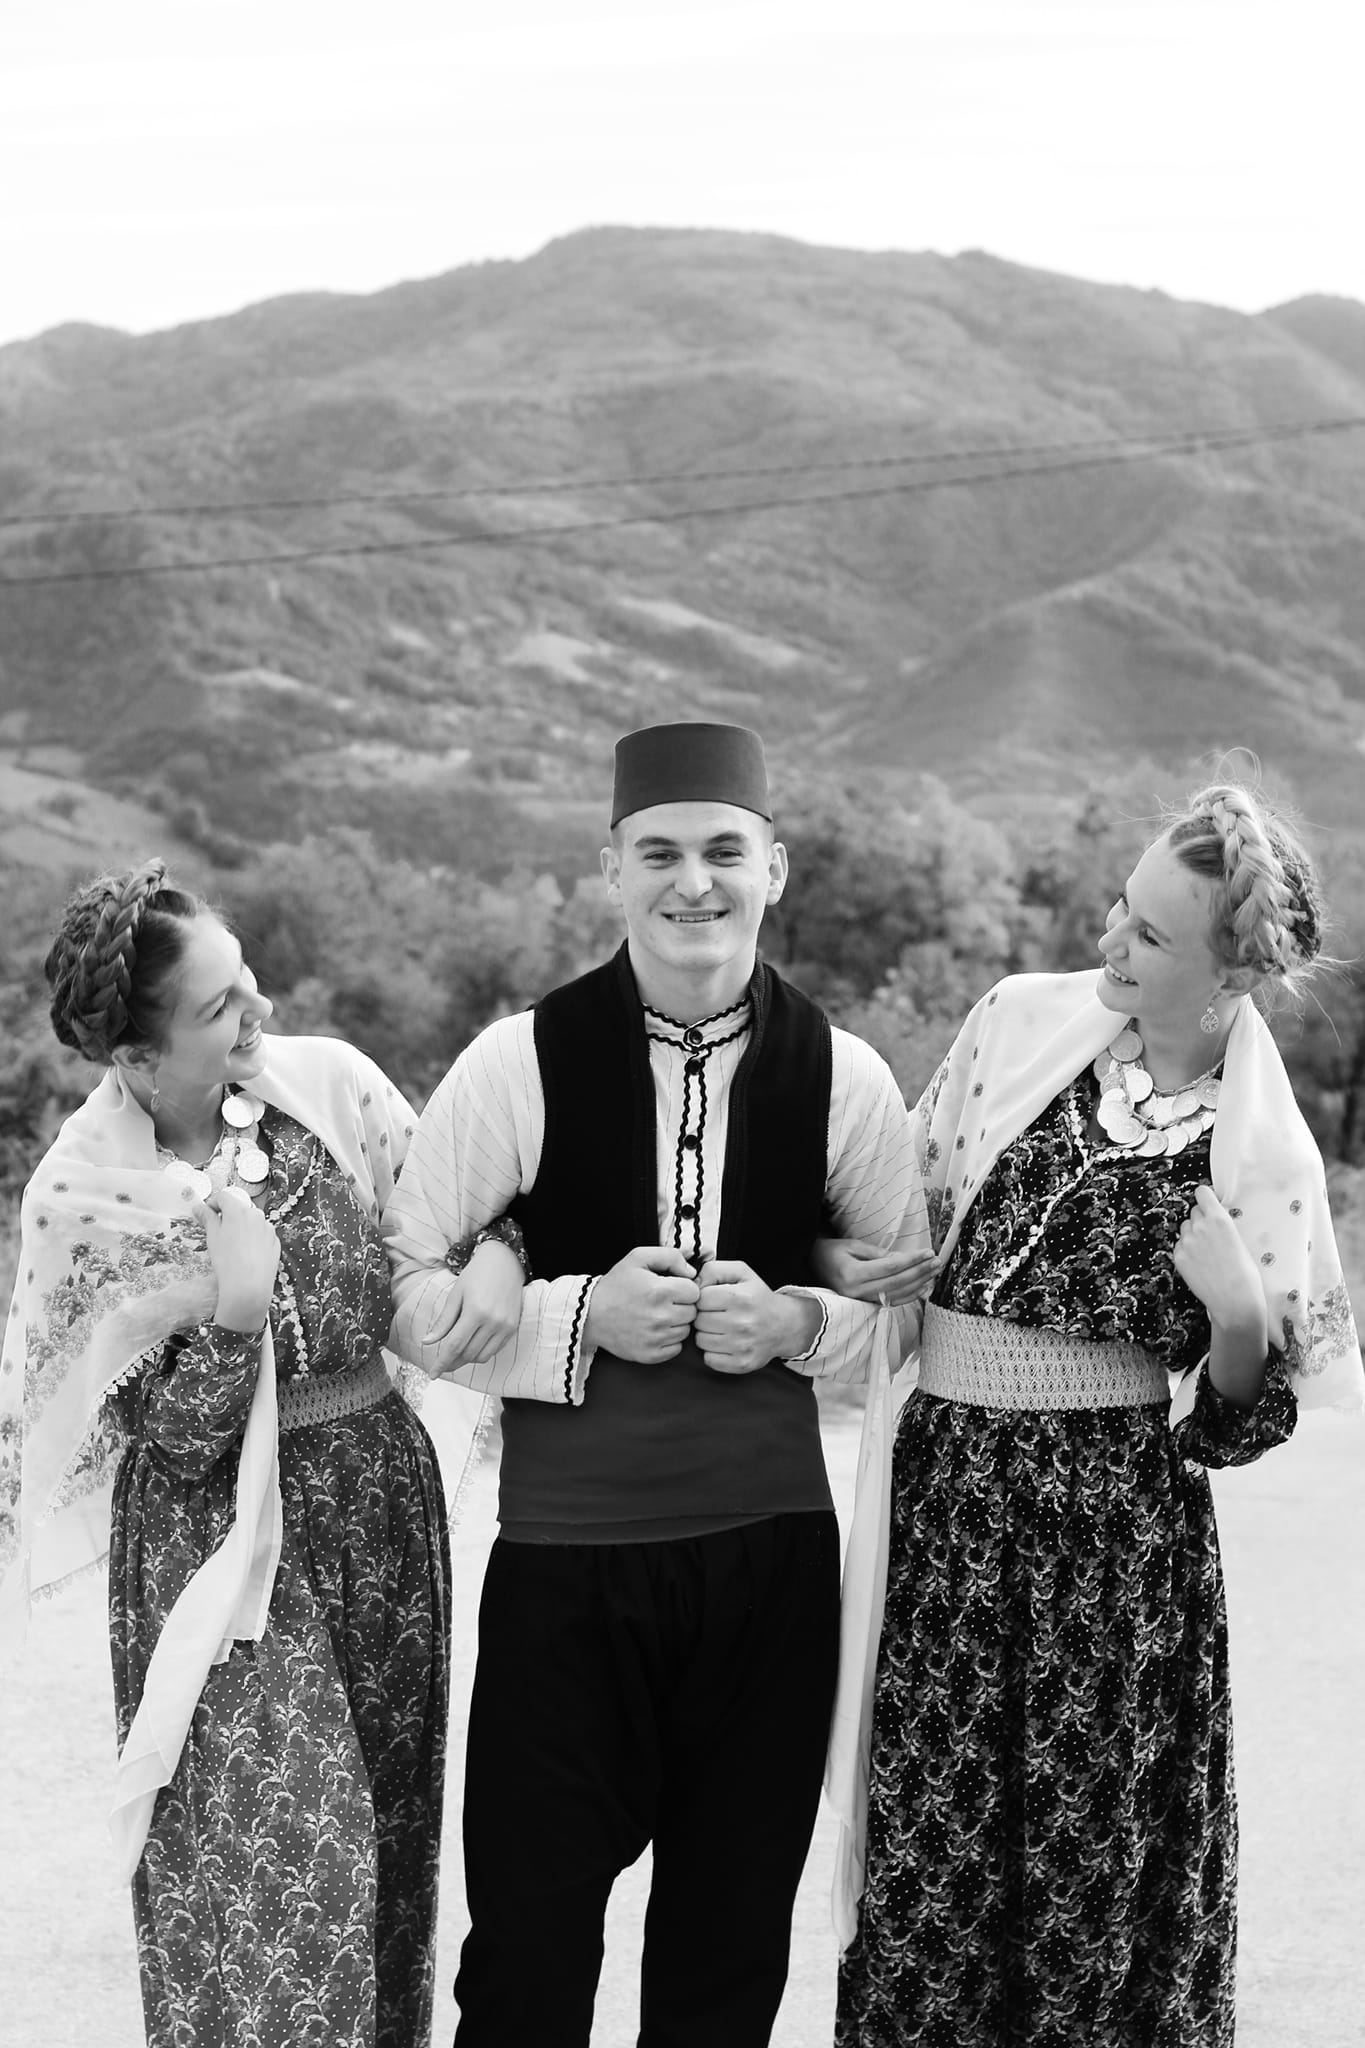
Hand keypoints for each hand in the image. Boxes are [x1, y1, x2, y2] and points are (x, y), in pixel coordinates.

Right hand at [201, 1185, 279, 1331]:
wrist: (249, 1286)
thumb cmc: (227, 1261)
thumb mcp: (212, 1237)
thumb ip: (207, 1218)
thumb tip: (199, 1207)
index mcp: (239, 1210)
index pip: (224, 1196)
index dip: (213, 1204)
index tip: (206, 1214)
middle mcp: (257, 1215)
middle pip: (239, 1209)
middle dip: (228, 1217)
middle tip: (218, 1233)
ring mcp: (268, 1229)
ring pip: (251, 1222)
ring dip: (241, 1228)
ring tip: (232, 1248)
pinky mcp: (275, 1242)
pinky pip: (261, 1235)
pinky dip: (253, 1240)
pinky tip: (246, 1255)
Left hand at [427, 1238, 525, 1369]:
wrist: (504, 1261)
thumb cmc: (477, 1274)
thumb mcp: (455, 1295)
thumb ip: (443, 1321)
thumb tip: (427, 1342)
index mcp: (475, 1312)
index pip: (454, 1346)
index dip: (441, 1363)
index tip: (432, 1374)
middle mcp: (493, 1321)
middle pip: (467, 1353)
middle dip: (452, 1362)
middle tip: (441, 1363)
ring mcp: (505, 1326)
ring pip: (481, 1356)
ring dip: (466, 1359)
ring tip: (457, 1353)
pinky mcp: (512, 1327)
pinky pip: (494, 1350)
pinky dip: (481, 1353)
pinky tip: (472, 1346)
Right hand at [582, 1247, 698, 1362]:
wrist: (590, 1314)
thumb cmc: (616, 1285)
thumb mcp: (638, 1258)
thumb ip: (671, 1256)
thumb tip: (692, 1273)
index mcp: (660, 1291)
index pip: (695, 1292)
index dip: (684, 1288)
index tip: (670, 1288)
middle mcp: (660, 1317)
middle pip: (692, 1312)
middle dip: (681, 1305)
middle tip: (662, 1302)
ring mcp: (656, 1338)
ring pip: (685, 1330)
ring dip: (676, 1323)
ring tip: (656, 1316)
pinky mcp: (651, 1355)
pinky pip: (676, 1348)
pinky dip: (669, 1340)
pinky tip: (654, 1330)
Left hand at [694, 1259, 817, 1374]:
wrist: (786, 1325)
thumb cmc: (758, 1297)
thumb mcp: (741, 1272)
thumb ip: (713, 1270)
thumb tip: (693, 1285)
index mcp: (741, 1298)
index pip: (700, 1299)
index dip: (703, 1298)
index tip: (714, 1300)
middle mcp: (743, 1323)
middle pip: (699, 1321)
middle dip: (704, 1316)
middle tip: (718, 1315)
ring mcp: (743, 1346)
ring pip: (701, 1341)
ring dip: (707, 1334)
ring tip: (722, 1328)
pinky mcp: (742, 1363)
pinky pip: (709, 1359)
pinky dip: (713, 1352)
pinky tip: (724, 1343)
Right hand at [810, 1234, 939, 1305]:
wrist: (810, 1268)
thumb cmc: (831, 1252)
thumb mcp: (852, 1246)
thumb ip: (877, 1254)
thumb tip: (902, 1259)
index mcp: (852, 1274)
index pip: (890, 1267)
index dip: (912, 1260)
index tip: (928, 1252)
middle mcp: (857, 1291)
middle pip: (897, 1282)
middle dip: (920, 1271)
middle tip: (937, 1261)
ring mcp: (860, 1301)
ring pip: (897, 1295)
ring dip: (919, 1284)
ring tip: (934, 1272)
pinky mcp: (864, 1305)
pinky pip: (891, 1302)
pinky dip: (909, 1296)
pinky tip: (923, 1287)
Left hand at [1172, 1186, 1267, 1346]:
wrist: (1235, 1301)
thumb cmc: (1245, 1274)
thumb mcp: (1239, 1241)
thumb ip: (1222, 1226)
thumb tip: (1214, 1218)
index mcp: (1219, 1219)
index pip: (1202, 1193)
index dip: (1205, 1198)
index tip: (1208, 1203)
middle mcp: (1200, 1226)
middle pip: (1194, 1211)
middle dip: (1201, 1219)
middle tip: (1211, 1235)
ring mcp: (1186, 1242)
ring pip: (1185, 1228)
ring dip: (1192, 1234)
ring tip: (1206, 1252)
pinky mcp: (1178, 1257)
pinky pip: (1180, 1245)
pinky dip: (1187, 1251)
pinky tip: (1200, 1264)